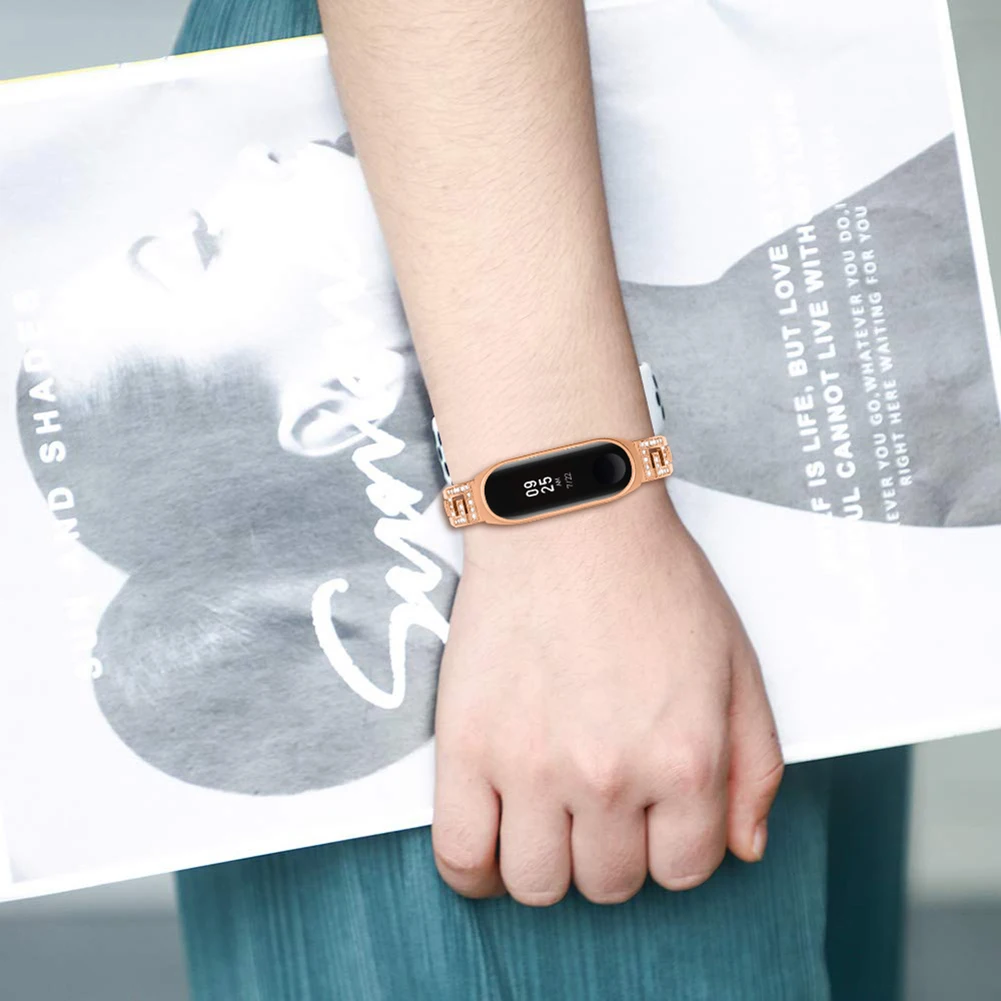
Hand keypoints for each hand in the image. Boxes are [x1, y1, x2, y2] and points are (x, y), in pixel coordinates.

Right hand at [431, 485, 783, 904]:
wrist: (565, 519)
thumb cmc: (652, 580)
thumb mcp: (737, 664)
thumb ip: (756, 765)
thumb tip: (743, 848)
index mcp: (686, 760)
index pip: (685, 869)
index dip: (672, 849)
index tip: (653, 820)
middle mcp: (611, 778)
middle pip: (610, 883)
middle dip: (612, 855)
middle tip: (599, 806)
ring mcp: (533, 767)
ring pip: (537, 884)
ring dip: (548, 866)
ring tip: (545, 821)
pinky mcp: (468, 747)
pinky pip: (460, 856)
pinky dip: (475, 871)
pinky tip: (490, 845)